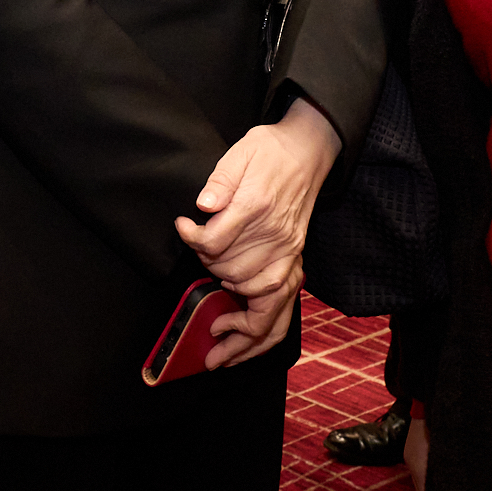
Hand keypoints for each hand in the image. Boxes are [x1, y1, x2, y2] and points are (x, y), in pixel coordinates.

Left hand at [174, 97, 341, 368]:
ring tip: (214, 339)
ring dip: (236, 321)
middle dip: (208, 273)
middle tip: (197, 263)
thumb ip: (220, 181)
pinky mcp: (295, 258)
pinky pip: (282, 302)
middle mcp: (276, 236)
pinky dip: (261, 323)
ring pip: (261, 301)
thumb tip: (202, 206)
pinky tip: (240, 328)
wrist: (308, 151)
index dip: (191, 239)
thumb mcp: (239, 153)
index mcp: (256, 207)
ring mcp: (289, 251)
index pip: (214, 241)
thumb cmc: (270, 151)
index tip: (182, 227)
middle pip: (232, 274)